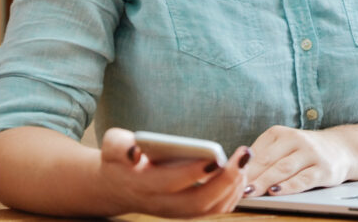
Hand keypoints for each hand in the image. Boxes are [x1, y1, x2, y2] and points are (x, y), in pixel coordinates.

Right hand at [99, 127, 250, 216]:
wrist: (117, 186)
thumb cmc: (120, 160)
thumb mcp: (112, 147)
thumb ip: (119, 145)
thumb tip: (135, 152)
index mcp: (143, 185)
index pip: (170, 183)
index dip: (193, 172)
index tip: (215, 157)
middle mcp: (161, 203)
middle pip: (198, 202)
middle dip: (225, 181)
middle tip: (243, 157)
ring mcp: (176, 211)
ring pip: (210, 209)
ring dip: (233, 187)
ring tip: (244, 161)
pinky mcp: (188, 212)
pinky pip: (215, 209)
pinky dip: (232, 193)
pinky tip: (240, 172)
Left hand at [243, 125, 357, 195]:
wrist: (341, 148)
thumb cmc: (303, 151)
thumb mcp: (282, 146)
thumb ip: (262, 157)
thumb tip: (234, 173)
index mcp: (279, 133)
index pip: (256, 152)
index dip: (241, 168)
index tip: (228, 181)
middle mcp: (295, 139)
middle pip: (268, 160)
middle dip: (249, 176)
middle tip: (233, 189)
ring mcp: (311, 154)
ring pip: (283, 169)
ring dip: (264, 181)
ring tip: (249, 192)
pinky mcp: (323, 169)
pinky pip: (303, 179)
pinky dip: (288, 186)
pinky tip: (275, 191)